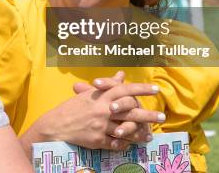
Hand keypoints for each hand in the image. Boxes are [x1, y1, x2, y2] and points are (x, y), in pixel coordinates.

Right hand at [28, 71, 161, 149]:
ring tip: (149, 136)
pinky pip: (115, 143)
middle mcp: (103, 110)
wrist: (56, 125)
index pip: (124, 90)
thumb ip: (108, 85)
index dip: (141, 89)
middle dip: (148, 115)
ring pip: (125, 130)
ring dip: (139, 133)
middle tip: (162, 116)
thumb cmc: (73, 107)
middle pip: (130, 112)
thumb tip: (121, 75)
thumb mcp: (90, 94)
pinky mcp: (97, 140)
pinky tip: (130, 144)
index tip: (155, 89)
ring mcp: (100, 126)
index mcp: (101, 97)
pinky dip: (123, 144)